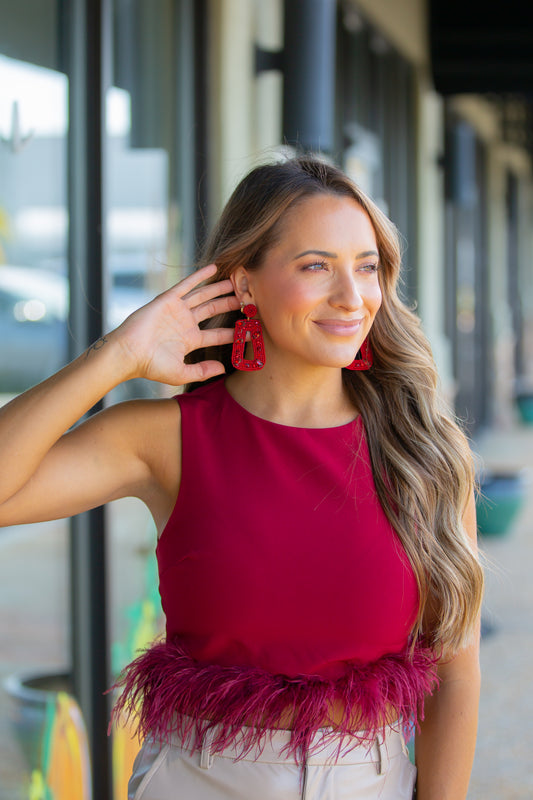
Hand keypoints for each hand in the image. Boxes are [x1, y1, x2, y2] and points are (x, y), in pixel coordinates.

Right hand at [114, 264, 239, 384]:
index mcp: (190, 340)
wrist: (128, 353)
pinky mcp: (168, 300)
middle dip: (229, 304)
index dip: (234, 332)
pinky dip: (200, 276)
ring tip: (235, 281)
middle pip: (213, 310)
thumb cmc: (151, 366)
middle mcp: (185, 323)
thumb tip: (223, 369)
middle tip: (247, 298)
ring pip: (203, 296)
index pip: (218, 334)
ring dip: (219, 289)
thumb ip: (203, 371)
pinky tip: (214, 268)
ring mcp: (177, 310)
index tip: (251, 329)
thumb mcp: (181, 373)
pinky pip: (187, 284)